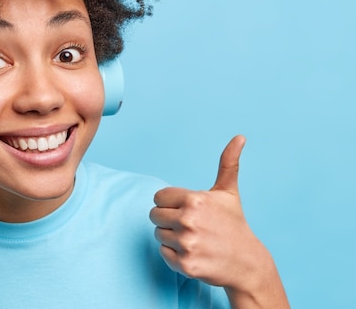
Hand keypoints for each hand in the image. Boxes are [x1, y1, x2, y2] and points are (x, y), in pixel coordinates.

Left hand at [149, 135, 259, 287]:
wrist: (247, 263)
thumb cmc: (234, 225)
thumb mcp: (228, 193)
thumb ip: (228, 164)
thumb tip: (239, 137)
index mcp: (194, 199)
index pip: (158, 197)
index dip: (169, 204)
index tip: (186, 210)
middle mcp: (188, 220)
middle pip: (154, 215)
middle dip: (168, 220)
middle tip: (190, 227)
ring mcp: (186, 243)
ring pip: (158, 234)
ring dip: (171, 238)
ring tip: (194, 240)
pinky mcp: (184, 264)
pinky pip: (163, 253)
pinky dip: (173, 255)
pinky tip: (193, 254)